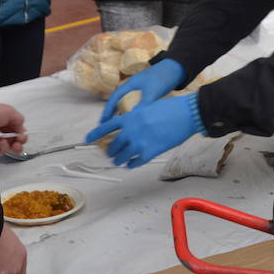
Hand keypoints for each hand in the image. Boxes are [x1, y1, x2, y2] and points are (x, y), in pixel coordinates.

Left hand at [0, 101, 27, 157]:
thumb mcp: (10, 112)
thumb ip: (19, 120)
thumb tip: (22, 130)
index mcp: (8, 123)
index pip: (19, 135)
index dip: (22, 138)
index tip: (21, 138)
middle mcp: (1, 132)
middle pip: (13, 144)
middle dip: (16, 146)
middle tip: (15, 145)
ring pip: (5, 150)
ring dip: (4, 145)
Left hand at [85, 92, 203, 168]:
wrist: (186, 114)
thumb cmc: (169, 108)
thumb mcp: (147, 108)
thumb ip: (136, 118)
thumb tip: (129, 128)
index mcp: (130, 117)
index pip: (106, 126)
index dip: (96, 134)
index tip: (88, 139)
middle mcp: (131, 130)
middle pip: (113, 145)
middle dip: (110, 151)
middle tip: (110, 153)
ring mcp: (139, 143)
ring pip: (122, 157)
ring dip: (119, 160)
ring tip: (118, 161)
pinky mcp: (150, 153)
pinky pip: (135, 162)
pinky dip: (132, 164)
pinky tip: (131, 164)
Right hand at [100, 57, 184, 122]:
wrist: (179, 68)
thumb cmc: (164, 77)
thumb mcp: (153, 91)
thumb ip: (144, 104)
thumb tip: (133, 118)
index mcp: (132, 82)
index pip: (115, 96)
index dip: (108, 109)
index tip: (103, 121)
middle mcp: (134, 85)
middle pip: (119, 99)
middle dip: (112, 112)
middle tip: (107, 125)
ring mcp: (142, 88)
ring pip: (127, 102)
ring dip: (122, 112)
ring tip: (118, 126)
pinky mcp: (150, 92)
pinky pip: (136, 104)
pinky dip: (133, 112)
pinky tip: (135, 121)